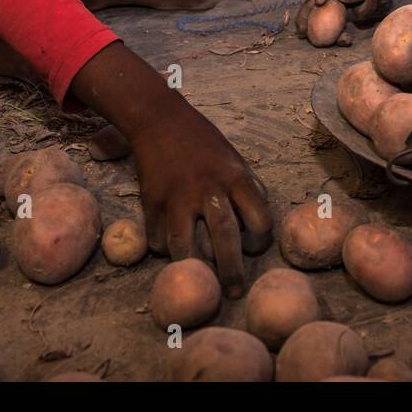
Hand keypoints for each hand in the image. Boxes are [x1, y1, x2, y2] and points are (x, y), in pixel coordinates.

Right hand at [132, 99, 273, 296]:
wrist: (160, 119)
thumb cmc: (203, 142)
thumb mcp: (234, 159)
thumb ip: (247, 189)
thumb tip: (259, 223)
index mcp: (236, 177)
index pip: (260, 218)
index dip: (260, 241)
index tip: (252, 248)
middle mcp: (208, 188)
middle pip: (226, 239)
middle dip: (232, 271)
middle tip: (233, 292)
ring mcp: (177, 196)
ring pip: (186, 246)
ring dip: (194, 267)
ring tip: (199, 278)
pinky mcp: (151, 201)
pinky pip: (158, 238)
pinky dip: (164, 250)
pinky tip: (171, 249)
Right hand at [296, 0, 391, 34]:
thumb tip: (319, 3)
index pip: (313, 12)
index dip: (306, 24)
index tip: (303, 35)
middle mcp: (342, 0)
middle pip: (339, 25)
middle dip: (341, 38)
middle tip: (345, 40)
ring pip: (362, 15)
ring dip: (370, 8)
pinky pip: (379, 6)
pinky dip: (383, 0)